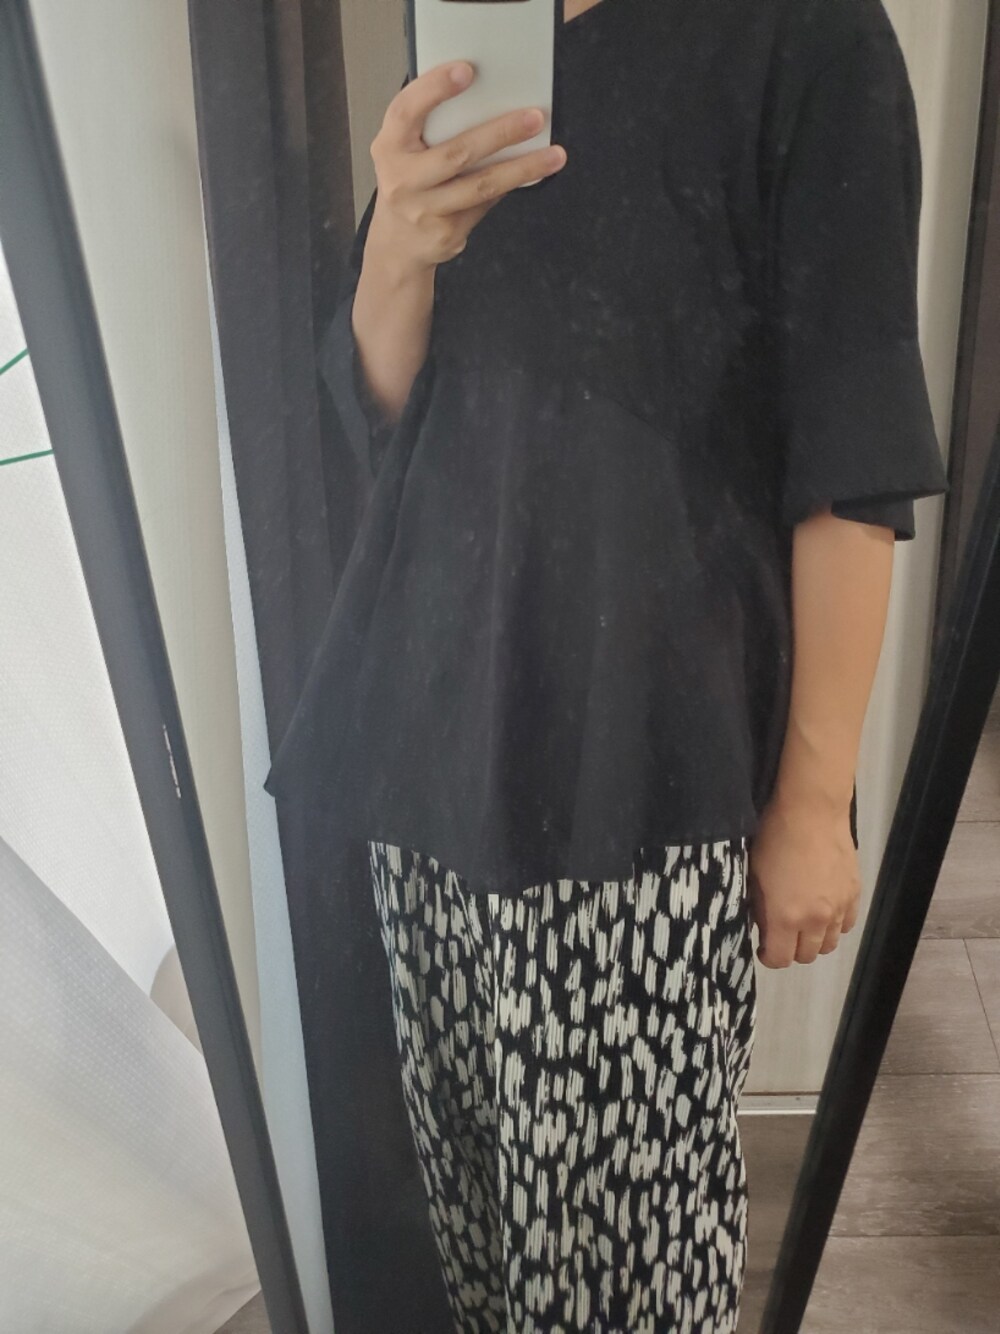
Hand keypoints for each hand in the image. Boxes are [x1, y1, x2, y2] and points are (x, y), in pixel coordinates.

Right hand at [367, 61, 566, 272]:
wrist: (397, 244)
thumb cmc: (408, 183)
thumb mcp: (404, 151)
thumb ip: (431, 128)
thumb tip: (491, 102)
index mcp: (389, 147)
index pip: (406, 111)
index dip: (434, 89)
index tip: (467, 71)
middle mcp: (402, 180)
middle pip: (457, 153)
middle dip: (500, 133)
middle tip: (535, 118)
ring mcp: (425, 211)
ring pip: (481, 186)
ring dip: (521, 169)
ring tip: (554, 155)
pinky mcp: (446, 234)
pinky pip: (485, 204)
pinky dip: (509, 186)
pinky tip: (532, 175)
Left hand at [747, 791, 860, 967]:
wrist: (812, 811)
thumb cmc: (774, 837)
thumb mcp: (755, 874)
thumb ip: (760, 908)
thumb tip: (764, 926)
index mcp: (786, 917)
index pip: (781, 959)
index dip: (769, 957)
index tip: (763, 946)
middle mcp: (816, 920)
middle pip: (807, 956)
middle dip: (791, 950)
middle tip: (781, 933)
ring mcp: (839, 908)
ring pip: (829, 944)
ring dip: (814, 939)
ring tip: (803, 922)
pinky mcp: (854, 894)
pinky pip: (846, 924)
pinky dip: (834, 924)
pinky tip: (824, 910)